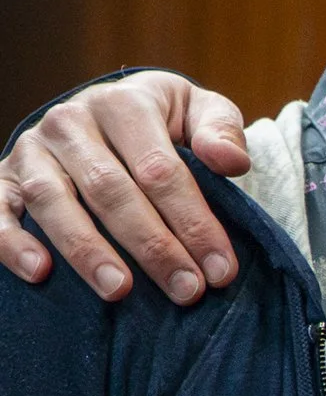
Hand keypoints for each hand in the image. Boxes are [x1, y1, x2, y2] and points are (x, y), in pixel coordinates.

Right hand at [0, 72, 250, 303]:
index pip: (161, 170)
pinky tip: (39, 273)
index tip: (220, 269)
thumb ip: (220, 130)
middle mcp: (70, 123)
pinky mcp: (2, 177)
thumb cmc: (163, 121)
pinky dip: (11, 241)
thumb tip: (232, 162)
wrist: (106, 108)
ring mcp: (31, 150)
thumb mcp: (198, 111)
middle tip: (185, 290)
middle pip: (112, 190)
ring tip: (120, 290)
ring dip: (87, 250)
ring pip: (54, 201)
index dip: (193, 222)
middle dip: (153, 246)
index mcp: (123, 104)